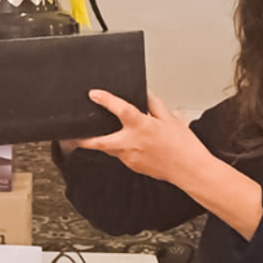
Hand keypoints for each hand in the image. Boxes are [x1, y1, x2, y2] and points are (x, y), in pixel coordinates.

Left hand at [79, 90, 209, 182]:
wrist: (191, 170)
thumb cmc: (183, 145)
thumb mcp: (171, 118)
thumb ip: (154, 104)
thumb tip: (144, 93)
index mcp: (142, 127)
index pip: (119, 110)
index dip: (105, 100)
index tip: (94, 94)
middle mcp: (132, 143)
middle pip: (99, 142)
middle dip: (84, 138)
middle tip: (72, 134)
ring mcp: (130, 157)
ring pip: (110, 148)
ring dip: (104, 141)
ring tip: (101, 133)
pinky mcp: (133, 166)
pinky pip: (121, 155)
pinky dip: (120, 148)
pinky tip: (127, 143)